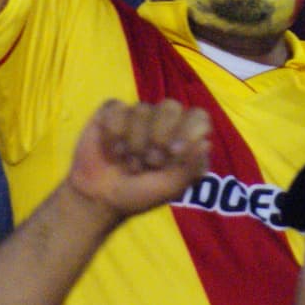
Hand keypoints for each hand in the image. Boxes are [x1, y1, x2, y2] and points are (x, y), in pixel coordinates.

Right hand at [67, 99, 210, 218]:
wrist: (99, 198)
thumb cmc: (140, 194)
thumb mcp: (170, 189)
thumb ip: (191, 168)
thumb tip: (205, 142)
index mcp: (185, 137)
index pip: (199, 116)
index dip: (188, 130)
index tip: (174, 152)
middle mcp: (165, 121)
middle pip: (171, 106)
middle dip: (158, 137)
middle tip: (149, 162)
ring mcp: (138, 114)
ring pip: (142, 109)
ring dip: (133, 143)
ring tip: (128, 162)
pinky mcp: (113, 112)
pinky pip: (117, 108)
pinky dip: (114, 133)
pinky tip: (112, 150)